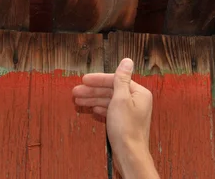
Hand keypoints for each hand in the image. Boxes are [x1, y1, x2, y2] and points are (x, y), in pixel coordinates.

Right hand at [72, 58, 157, 177]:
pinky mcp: (125, 122)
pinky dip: (100, 109)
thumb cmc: (126, 128)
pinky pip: (111, 111)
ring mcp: (131, 112)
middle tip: (76, 92)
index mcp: (139, 93)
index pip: (115, 80)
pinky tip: (92, 109)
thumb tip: (127, 61)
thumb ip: (121, 79)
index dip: (98, 80)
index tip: (84, 79)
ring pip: (109, 101)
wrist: (129, 154)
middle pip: (111, 90)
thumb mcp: (120, 99)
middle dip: (92, 92)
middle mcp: (136, 100)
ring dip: (93, 100)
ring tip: (78, 101)